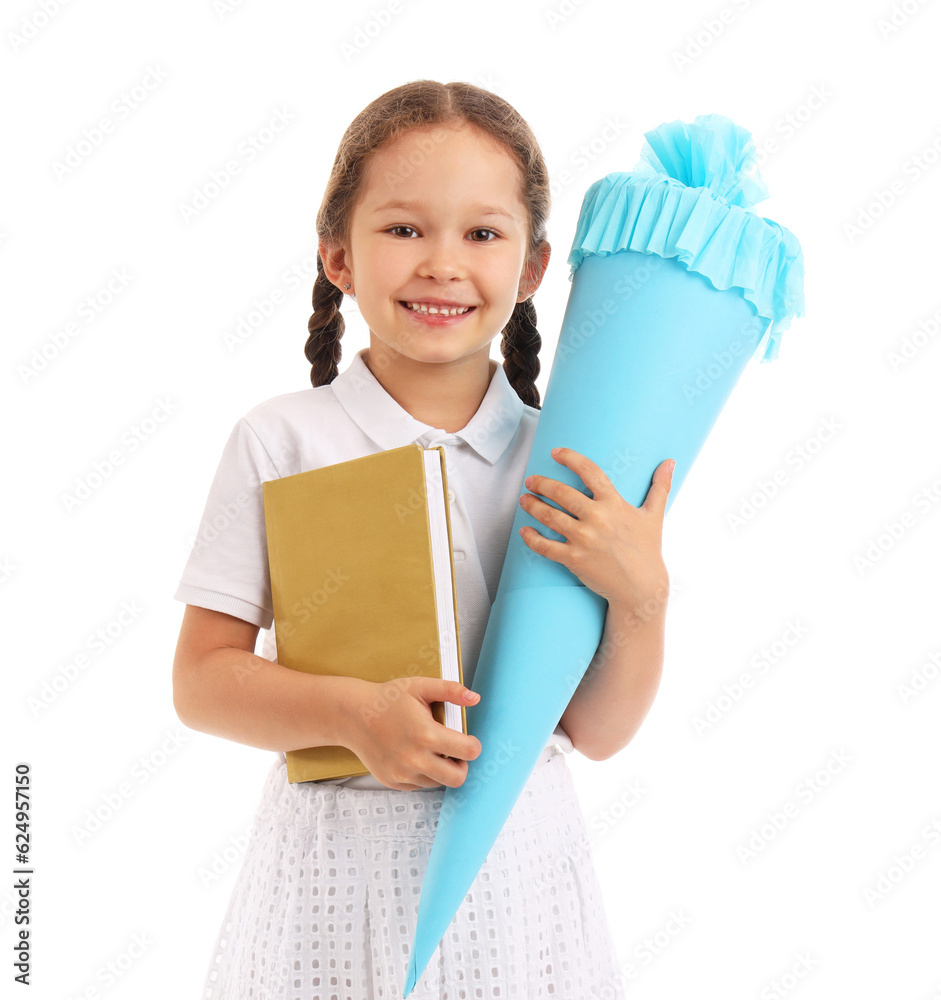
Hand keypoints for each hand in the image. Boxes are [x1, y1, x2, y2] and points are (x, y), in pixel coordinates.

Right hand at [343, 676, 482, 790]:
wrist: (353, 715)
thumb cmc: (387, 699)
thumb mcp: (420, 687)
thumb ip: (450, 690)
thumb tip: (475, 698)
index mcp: (426, 735)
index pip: (468, 752)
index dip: (474, 745)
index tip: (468, 739)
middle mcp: (415, 760)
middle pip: (458, 778)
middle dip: (462, 765)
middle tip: (454, 751)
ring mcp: (402, 774)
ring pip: (438, 783)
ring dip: (441, 769)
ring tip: (430, 749)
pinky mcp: (393, 781)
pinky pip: (419, 785)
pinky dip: (423, 773)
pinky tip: (413, 754)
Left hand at [518, 448, 673, 609]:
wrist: (641, 588)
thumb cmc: (647, 550)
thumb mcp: (654, 516)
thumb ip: (660, 487)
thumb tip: (671, 462)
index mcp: (614, 503)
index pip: (589, 471)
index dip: (570, 458)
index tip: (555, 452)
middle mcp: (597, 518)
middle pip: (561, 492)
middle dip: (541, 483)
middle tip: (531, 481)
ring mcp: (583, 539)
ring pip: (549, 516)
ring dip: (532, 505)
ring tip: (524, 500)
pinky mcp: (574, 559)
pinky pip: (544, 546)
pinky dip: (531, 537)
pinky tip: (524, 530)